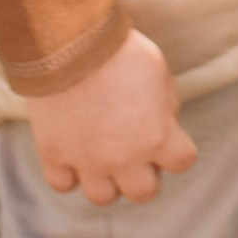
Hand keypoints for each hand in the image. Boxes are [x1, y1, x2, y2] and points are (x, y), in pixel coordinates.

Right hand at [28, 27, 197, 205]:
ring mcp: (87, 160)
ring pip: (103, 196)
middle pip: (143, 193)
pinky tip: (73, 152)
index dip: (177, 149)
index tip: (167, 136)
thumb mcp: (160, 71)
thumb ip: (166, 106)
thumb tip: (164, 125)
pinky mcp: (54, 154)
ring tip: (103, 156)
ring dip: (107, 179)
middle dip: (143, 174)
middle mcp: (124, 158)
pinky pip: (62, 184)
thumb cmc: (120, 50)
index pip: (183, 162)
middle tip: (135, 151)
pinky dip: (68, 173)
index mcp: (158, 137)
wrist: (70, 40)